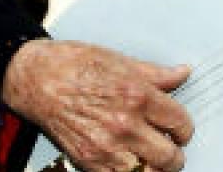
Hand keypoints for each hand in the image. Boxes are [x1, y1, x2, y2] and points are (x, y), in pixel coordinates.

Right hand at [2, 40, 192, 171]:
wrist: (37, 79)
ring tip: (151, 159)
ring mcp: (106, 147)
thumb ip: (156, 74)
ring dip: (154, 168)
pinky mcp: (88, 161)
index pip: (180, 123)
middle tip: (170, 148)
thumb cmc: (75, 65)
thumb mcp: (121, 61)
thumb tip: (181, 73)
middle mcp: (125, 124)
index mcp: (138, 96)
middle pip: (170, 157)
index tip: (181, 131)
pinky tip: (129, 162)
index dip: (185, 129)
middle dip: (175, 154)